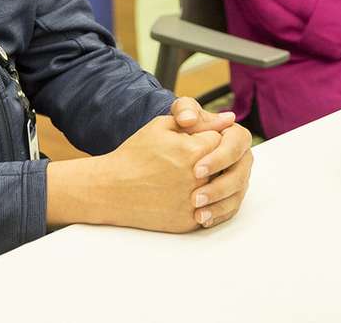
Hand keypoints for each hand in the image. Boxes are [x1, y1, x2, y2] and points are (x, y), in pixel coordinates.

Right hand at [88, 115, 221, 232]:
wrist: (111, 189)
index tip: (192, 142)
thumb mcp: (162, 126)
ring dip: (212, 183)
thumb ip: (198, 120)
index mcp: (194, 150)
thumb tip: (229, 119)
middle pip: (225, 166)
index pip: (222, 140)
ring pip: (222, 191)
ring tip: (189, 177)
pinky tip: (187, 194)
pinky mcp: (188, 221)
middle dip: (212, 161)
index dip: (207, 139)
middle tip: (189, 161)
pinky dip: (205, 204)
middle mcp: (198, 178)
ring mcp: (193, 202)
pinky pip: (212, 212)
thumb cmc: (135, 154)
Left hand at [170, 97, 254, 226]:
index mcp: (236, 135)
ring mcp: (238, 178)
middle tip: (195, 197)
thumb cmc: (183, 125)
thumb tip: (189, 119)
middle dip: (218, 187)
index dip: (219, 158)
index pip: (235, 146)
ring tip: (197, 212)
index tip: (196, 169)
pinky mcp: (231, 195)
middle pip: (239, 175)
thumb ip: (185, 110)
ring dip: (218, 206)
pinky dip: (217, 216)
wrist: (176, 146)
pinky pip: (230, 208)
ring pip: (236, 195)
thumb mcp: (182, 113)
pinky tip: (201, 219)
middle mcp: (241, 158)